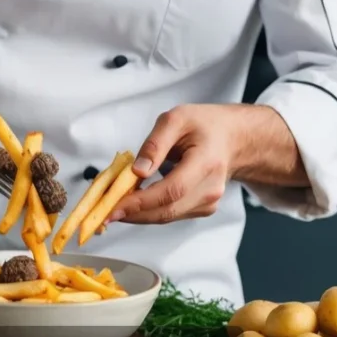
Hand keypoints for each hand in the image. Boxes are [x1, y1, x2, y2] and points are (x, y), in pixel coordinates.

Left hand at [109, 104, 240, 225]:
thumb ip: (155, 144)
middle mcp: (210, 188)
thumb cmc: (204, 125)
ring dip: (138, 214)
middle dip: (133, 214)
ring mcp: (208, 202)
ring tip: (113, 205)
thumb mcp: (176, 119)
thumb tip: (137, 172)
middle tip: (104, 212)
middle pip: (167, 210)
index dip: (142, 202)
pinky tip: (134, 202)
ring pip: (167, 216)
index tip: (115, 207)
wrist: (233, 139)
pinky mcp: (202, 209)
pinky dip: (150, 211)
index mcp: (206, 162)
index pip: (172, 190)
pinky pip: (171, 214)